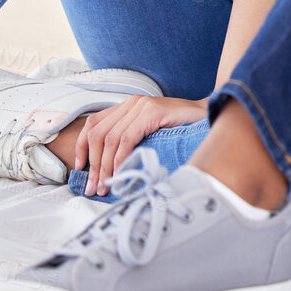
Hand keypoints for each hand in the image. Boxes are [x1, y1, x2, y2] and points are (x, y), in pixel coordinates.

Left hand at [75, 94, 205, 195]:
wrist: (209, 117)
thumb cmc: (182, 130)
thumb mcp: (150, 134)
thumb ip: (131, 140)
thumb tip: (108, 168)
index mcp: (127, 106)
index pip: (93, 124)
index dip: (81, 147)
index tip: (81, 169)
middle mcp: (131, 103)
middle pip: (97, 134)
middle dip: (92, 164)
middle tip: (93, 187)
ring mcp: (142, 106)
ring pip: (110, 138)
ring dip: (104, 166)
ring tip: (105, 186)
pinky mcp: (152, 112)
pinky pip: (127, 138)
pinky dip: (119, 158)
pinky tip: (120, 173)